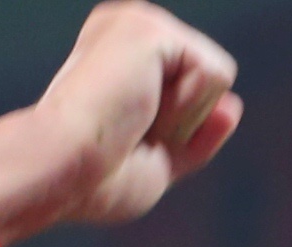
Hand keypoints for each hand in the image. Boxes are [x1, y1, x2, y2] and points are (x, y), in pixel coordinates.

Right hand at [0, 4, 242, 242]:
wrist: (58, 172)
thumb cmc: (92, 181)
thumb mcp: (158, 162)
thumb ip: (195, 137)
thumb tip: (233, 106)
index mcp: (121, 54)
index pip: (194, 91)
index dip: (176, 134)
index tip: (124, 145)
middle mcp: (128, 26)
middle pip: (210, 83)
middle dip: (184, 126)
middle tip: (128, 137)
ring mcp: (139, 20)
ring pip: (217, 77)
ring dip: (184, 119)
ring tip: (132, 123)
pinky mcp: (152, 27)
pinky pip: (215, 74)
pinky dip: (186, 109)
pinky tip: (140, 110)